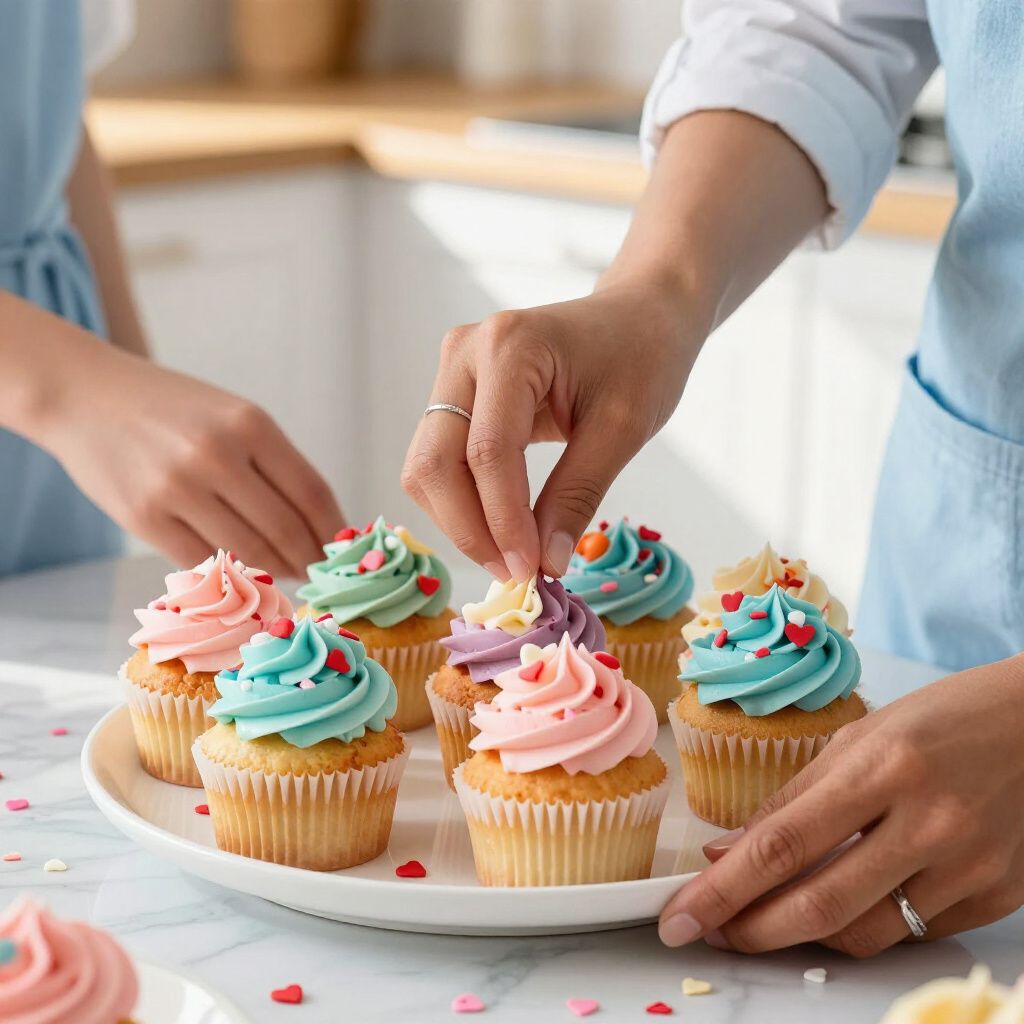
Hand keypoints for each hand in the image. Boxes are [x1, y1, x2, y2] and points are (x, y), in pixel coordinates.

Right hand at [37, 345, 343, 578]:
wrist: (84, 396)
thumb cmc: (169, 408)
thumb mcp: (232, 415)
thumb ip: (273, 463)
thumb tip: (317, 524)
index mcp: (250, 424)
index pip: (311, 492)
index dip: (332, 529)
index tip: (341, 547)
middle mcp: (217, 455)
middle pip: (285, 529)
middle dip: (308, 557)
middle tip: (315, 569)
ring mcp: (177, 489)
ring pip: (248, 551)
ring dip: (274, 570)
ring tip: (284, 571)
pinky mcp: (144, 518)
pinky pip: (203, 559)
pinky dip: (229, 570)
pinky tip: (242, 570)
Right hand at [401, 278, 701, 580]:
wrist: (638, 316)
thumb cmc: (642, 358)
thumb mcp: (622, 430)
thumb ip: (577, 495)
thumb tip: (543, 564)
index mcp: (510, 347)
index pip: (487, 452)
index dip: (502, 521)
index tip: (529, 572)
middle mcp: (465, 353)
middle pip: (435, 462)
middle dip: (469, 528)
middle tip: (514, 573)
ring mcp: (452, 370)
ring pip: (427, 466)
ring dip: (460, 520)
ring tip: (511, 556)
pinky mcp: (454, 392)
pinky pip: (439, 460)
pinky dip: (463, 502)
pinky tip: (502, 527)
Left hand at [658, 657, 1023, 955]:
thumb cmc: (942, 718)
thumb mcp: (858, 738)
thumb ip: (792, 799)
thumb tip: (727, 851)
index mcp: (883, 767)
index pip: (783, 844)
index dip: (723, 889)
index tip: (680, 915)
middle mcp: (928, 822)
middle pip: (820, 904)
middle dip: (751, 930)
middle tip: (710, 931)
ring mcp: (969, 866)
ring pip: (866, 934)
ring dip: (803, 937)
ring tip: (765, 919)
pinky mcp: (996, 895)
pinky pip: (913, 935)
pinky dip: (865, 928)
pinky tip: (841, 905)